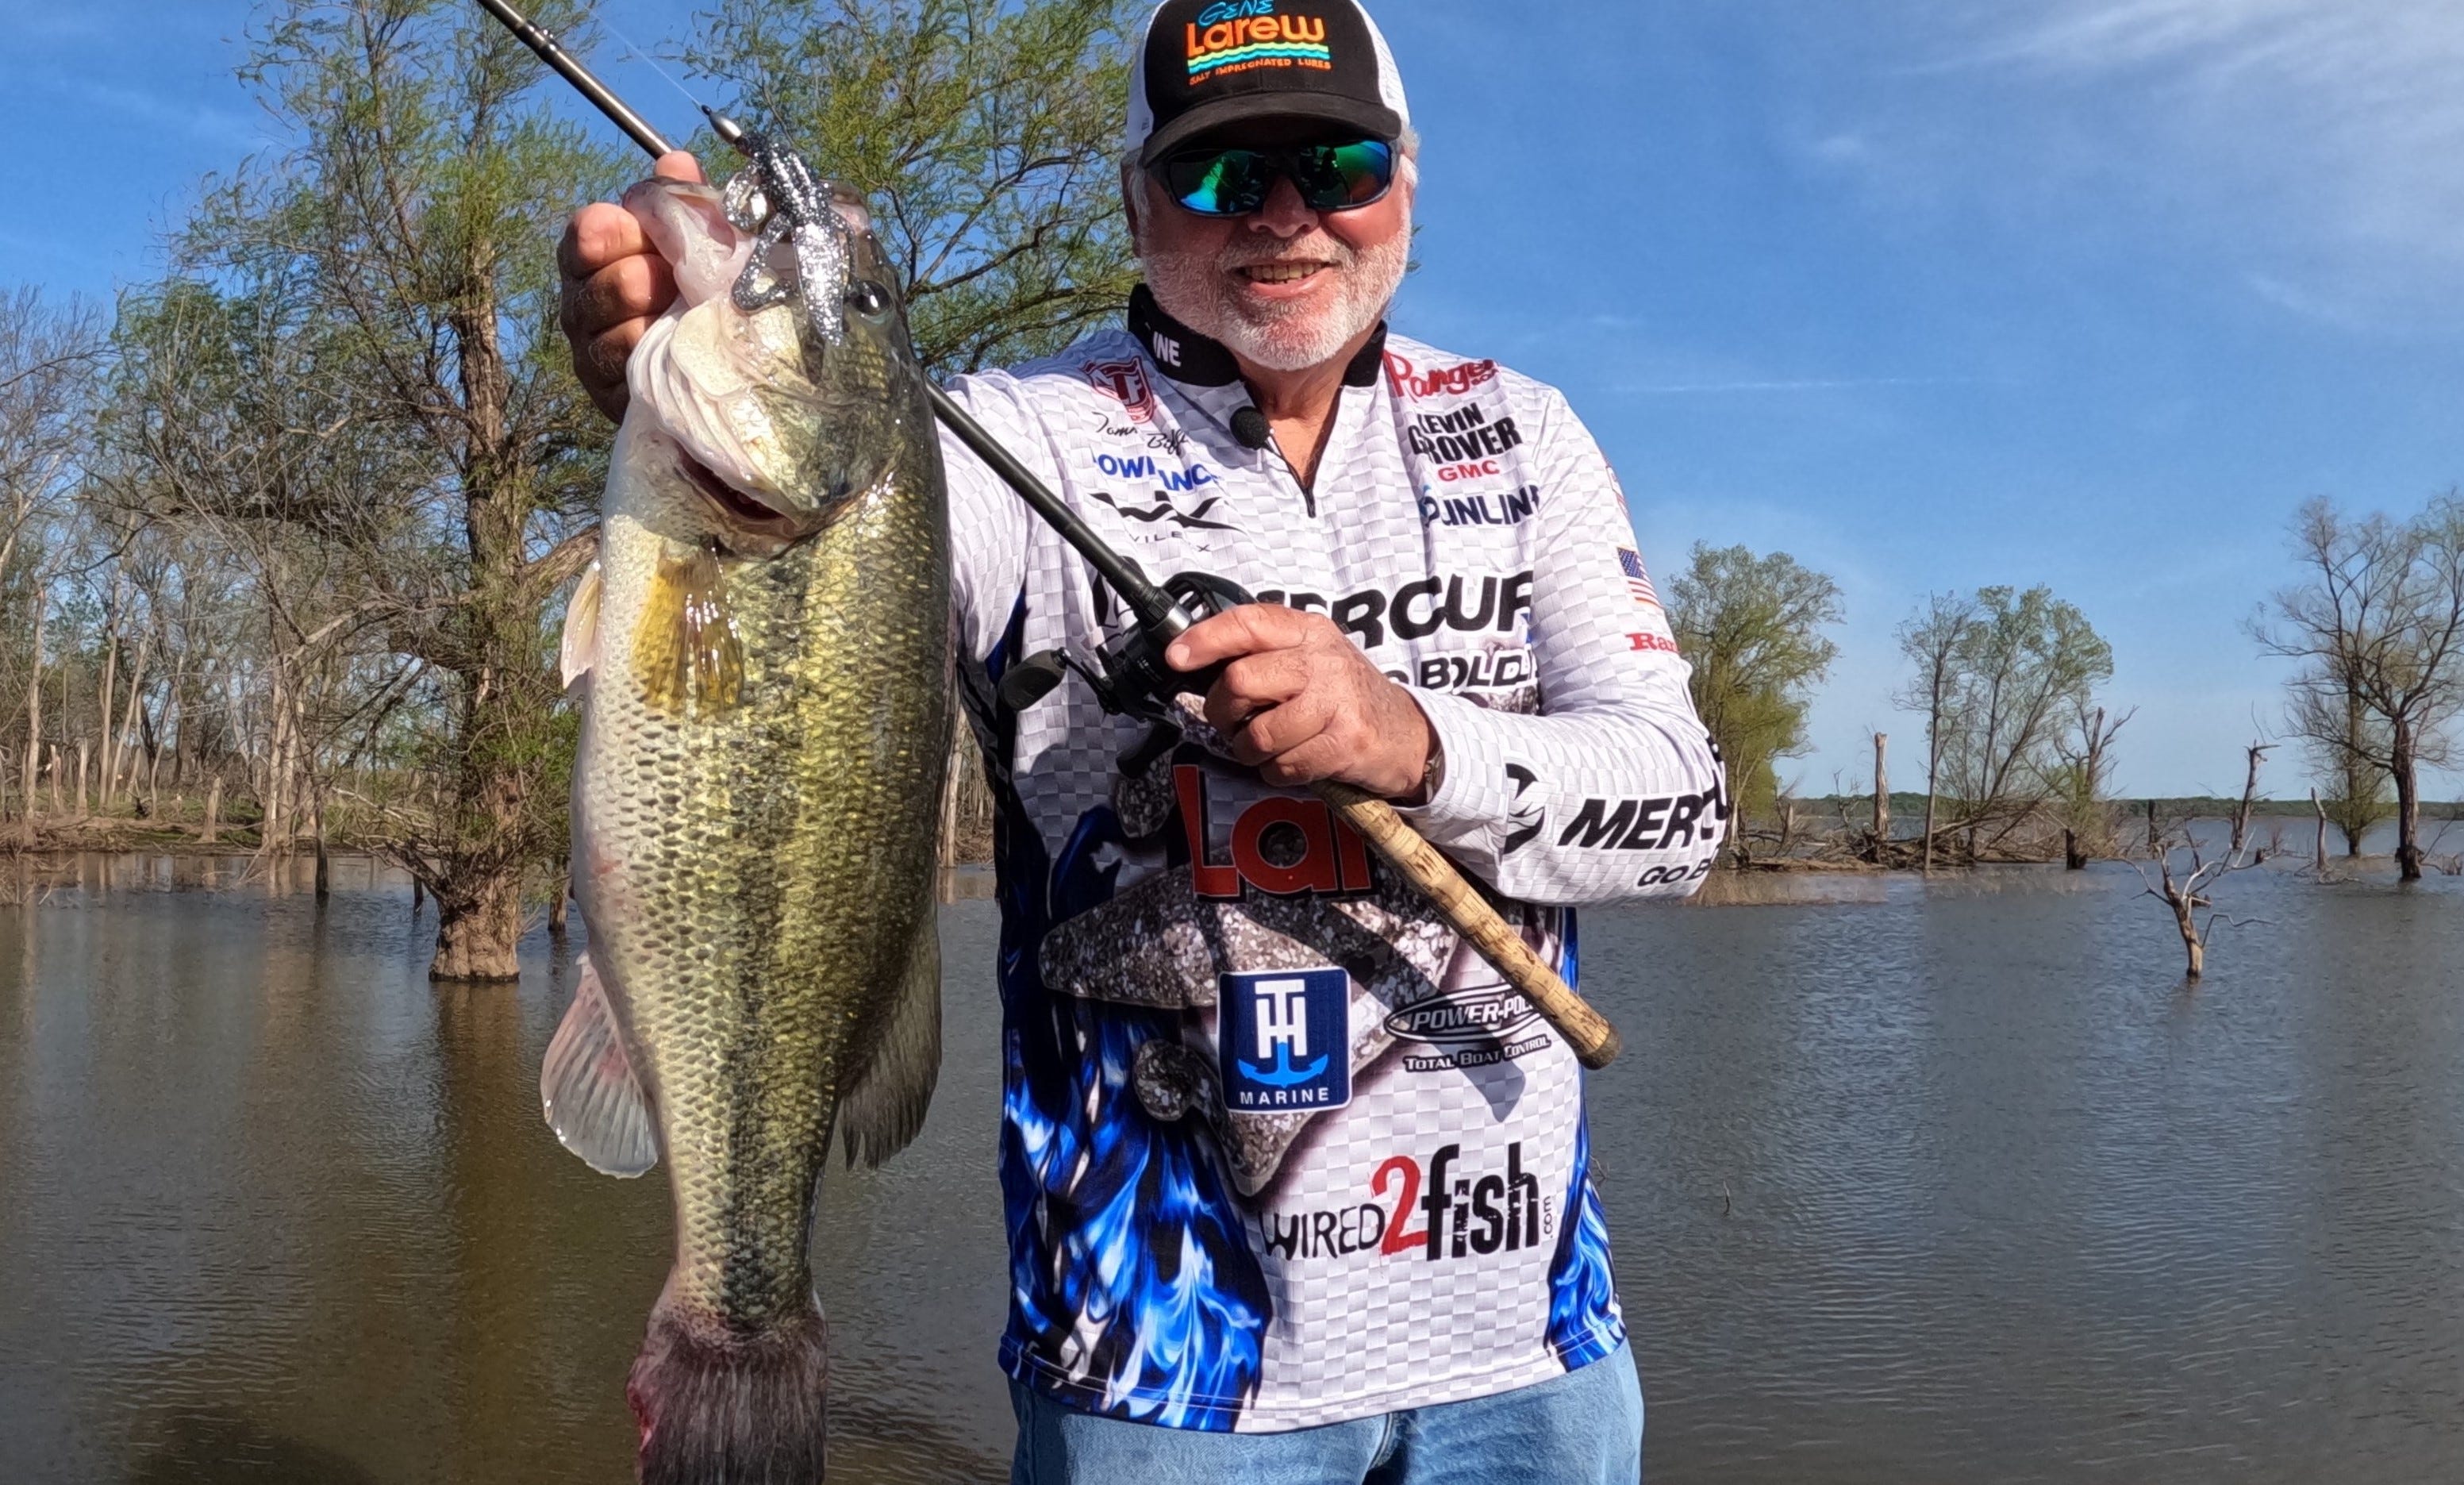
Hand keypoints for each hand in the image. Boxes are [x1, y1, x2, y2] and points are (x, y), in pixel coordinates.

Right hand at [558, 151, 704, 422]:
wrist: (721, 373)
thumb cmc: (704, 291)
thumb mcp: (704, 243)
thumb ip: (688, 205)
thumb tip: (678, 162)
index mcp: (600, 260)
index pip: (583, 240)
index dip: (602, 233)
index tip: (622, 224)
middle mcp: (587, 308)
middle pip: (593, 292)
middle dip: (630, 281)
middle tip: (660, 277)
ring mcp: (598, 358)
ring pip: (608, 341)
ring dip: (643, 326)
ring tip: (674, 315)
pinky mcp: (616, 402)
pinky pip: (624, 386)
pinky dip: (649, 370)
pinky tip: (672, 356)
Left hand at [1167, 605, 1434, 799]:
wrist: (1405, 733)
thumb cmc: (1343, 697)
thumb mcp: (1310, 658)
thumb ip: (1263, 654)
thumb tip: (1192, 658)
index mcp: (1309, 631)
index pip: (1249, 623)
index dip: (1206, 639)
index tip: (1177, 658)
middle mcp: (1323, 659)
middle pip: (1241, 681)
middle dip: (1223, 713)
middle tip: (1232, 723)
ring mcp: (1337, 701)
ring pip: (1258, 733)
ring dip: (1250, 751)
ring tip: (1268, 747)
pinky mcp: (1346, 742)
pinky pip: (1284, 765)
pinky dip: (1278, 772)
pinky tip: (1295, 762)